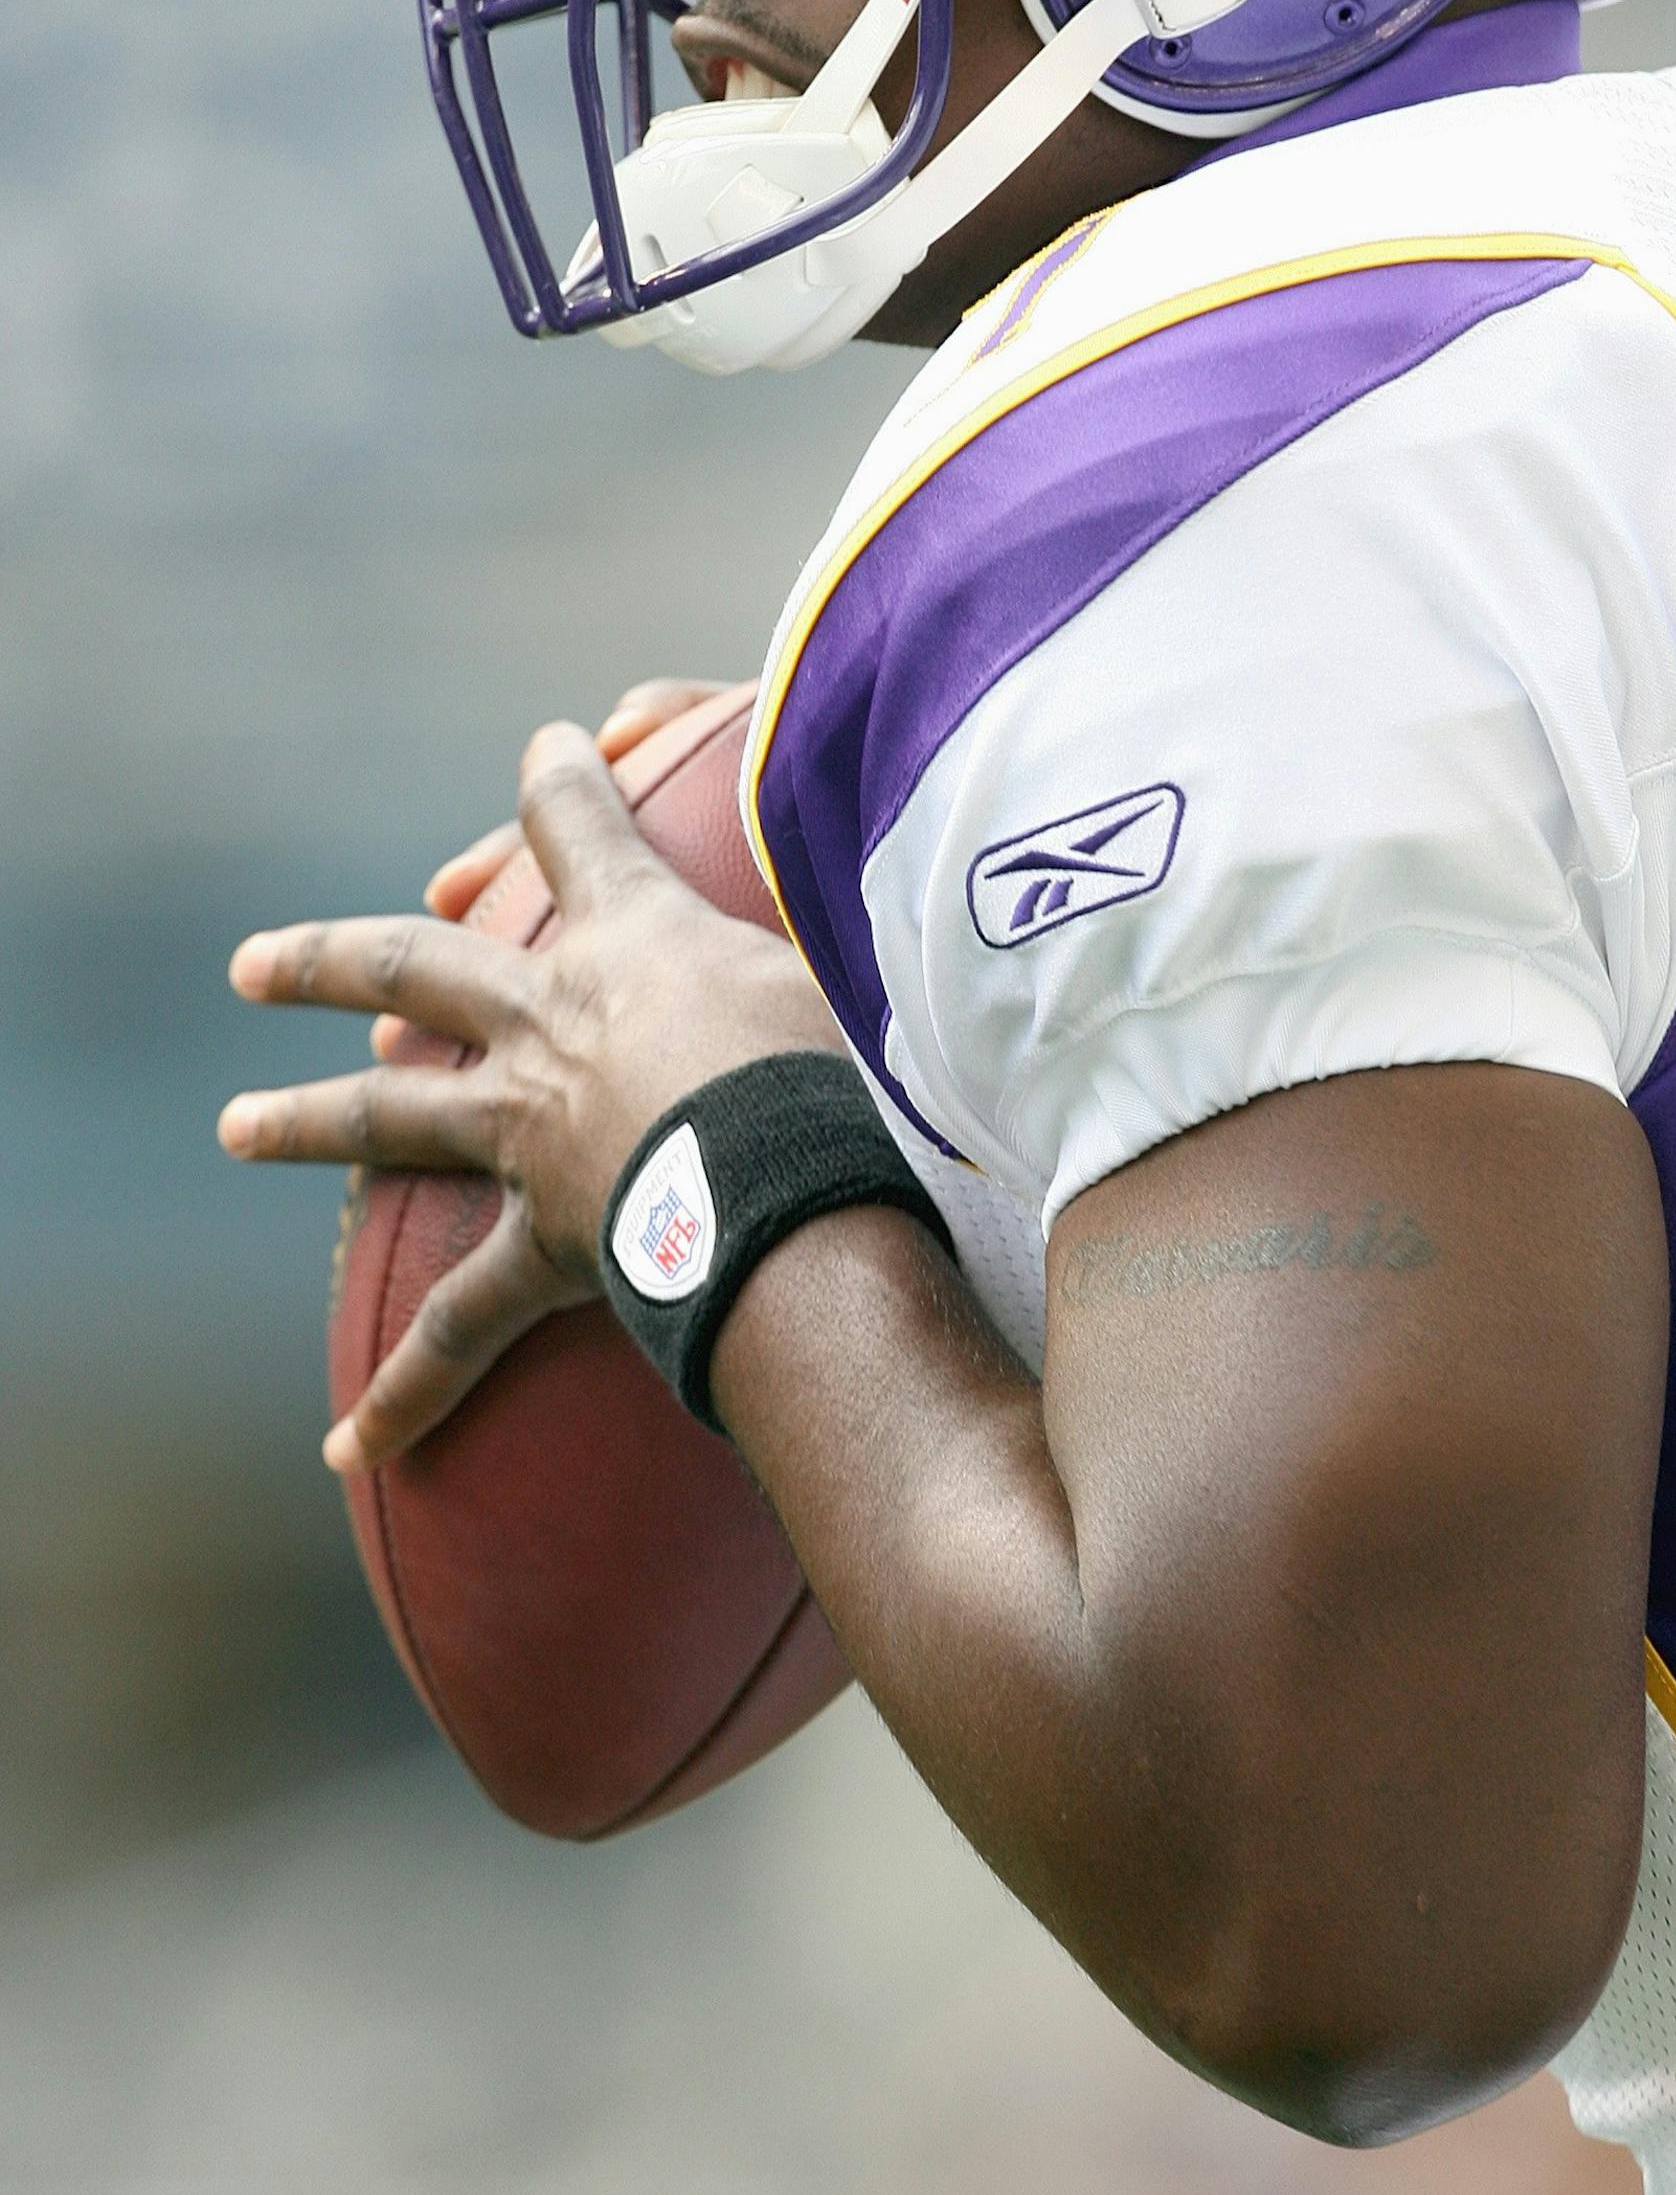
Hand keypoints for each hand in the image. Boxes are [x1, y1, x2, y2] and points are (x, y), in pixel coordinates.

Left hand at [220, 721, 839, 1475]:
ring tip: (234, 1130)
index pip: (582, 827)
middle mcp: (551, 1023)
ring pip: (391, 1120)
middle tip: (252, 966)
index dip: (563, 781)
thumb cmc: (851, 1057)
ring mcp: (529, 1134)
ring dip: (304, 1124)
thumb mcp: (859, 948)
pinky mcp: (544, 1244)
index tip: (548, 745)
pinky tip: (347, 1449)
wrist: (797, 1180)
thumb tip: (922, 846)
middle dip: (330, 960)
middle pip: (413, 969)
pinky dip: (408, 1389)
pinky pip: (463, 1325)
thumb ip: (856, 898)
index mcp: (632, 938)